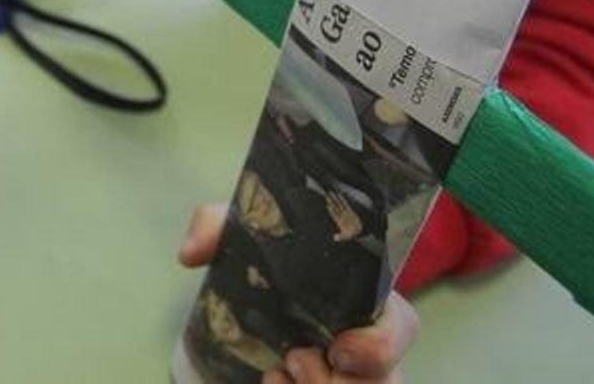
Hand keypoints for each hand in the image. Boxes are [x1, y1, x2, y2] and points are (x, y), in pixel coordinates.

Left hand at [178, 203, 419, 382]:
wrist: (241, 311)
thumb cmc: (261, 266)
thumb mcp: (241, 234)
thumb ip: (217, 225)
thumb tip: (191, 253)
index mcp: (362, 301)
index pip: (403, 326)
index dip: (381, 345)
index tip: (337, 349)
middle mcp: (367, 350)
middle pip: (389, 383)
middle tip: (292, 358)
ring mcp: (352, 379)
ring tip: (276, 374)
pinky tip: (269, 383)